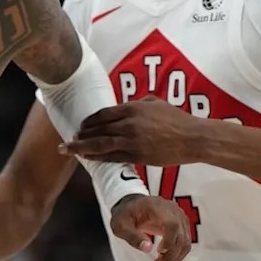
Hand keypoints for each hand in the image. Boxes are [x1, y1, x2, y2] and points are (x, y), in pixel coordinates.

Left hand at [60, 96, 200, 164]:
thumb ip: (137, 103)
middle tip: (69, 139)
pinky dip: (98, 157)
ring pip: (100, 144)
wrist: (192, 138)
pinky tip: (88, 158)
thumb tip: (124, 108)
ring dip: (82, 147)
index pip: (103, 114)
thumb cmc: (176, 118)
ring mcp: (132, 140)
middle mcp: (129, 124)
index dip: (89, 121)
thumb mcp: (155, 102)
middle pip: (98, 129)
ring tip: (69, 149)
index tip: (81, 125)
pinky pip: (112, 157)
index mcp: (132, 108)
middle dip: (81, 135)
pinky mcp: (137, 156)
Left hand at [109, 194, 191, 260]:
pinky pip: (185, 242)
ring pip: (185, 241)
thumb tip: (148, 248)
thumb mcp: (120, 225)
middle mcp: (172, 210)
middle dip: (171, 254)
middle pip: (181, 235)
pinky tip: (165, 257)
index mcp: (157, 207)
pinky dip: (178, 253)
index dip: (169, 241)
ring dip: (175, 256)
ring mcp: (179, 216)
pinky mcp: (181, 224)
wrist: (131, 205)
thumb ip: (132, 237)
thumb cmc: (125, 215)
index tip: (158, 251)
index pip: (172, 224)